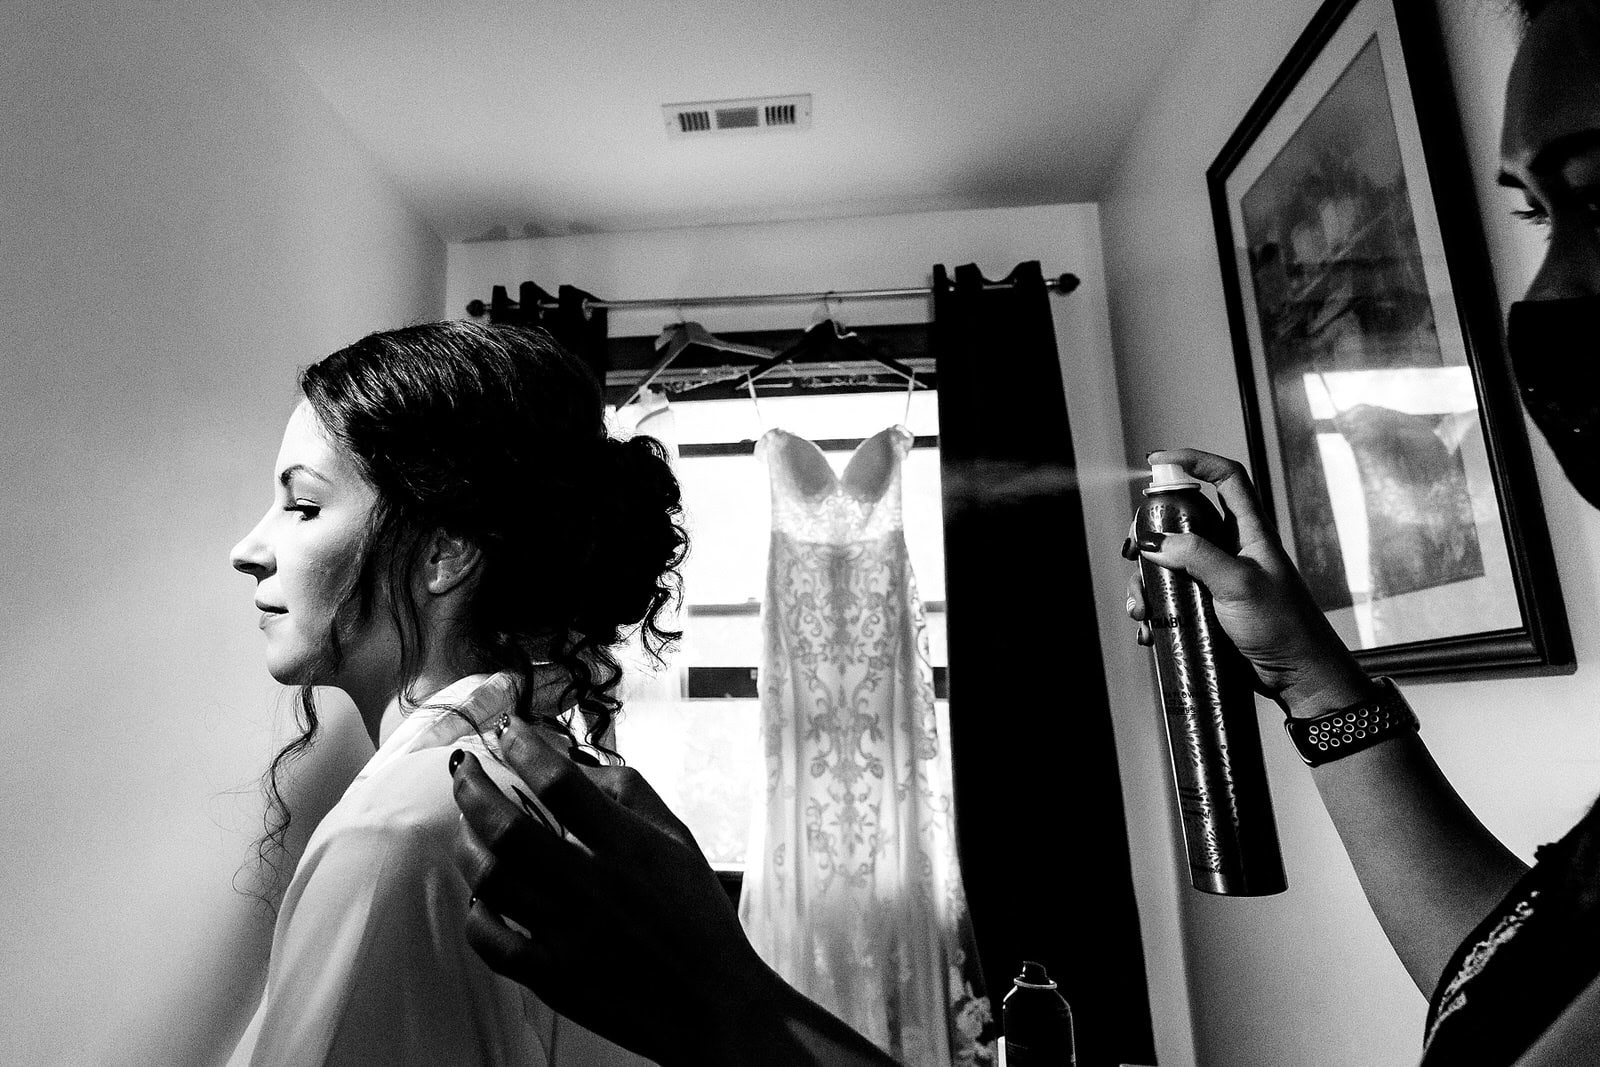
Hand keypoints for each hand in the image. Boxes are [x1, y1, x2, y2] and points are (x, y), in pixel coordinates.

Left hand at [450, 721, 781, 1065]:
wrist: (711, 1002)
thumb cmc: (698, 916)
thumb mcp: (679, 839)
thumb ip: (631, 794)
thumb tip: (577, 764)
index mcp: (628, 846)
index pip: (560, 782)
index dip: (524, 747)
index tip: (507, 730)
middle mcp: (592, 886)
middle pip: (509, 827)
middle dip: (472, 788)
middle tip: (463, 769)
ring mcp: (568, 934)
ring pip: (491, 879)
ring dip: (467, 843)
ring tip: (466, 827)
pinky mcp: (553, 977)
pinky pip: (492, 942)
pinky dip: (476, 913)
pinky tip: (480, 896)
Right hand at [1124, 448, 1371, 714]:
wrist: (1299, 677)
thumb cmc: (1284, 626)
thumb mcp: (1240, 584)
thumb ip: (1198, 556)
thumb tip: (1156, 541)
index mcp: (1250, 531)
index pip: (1226, 477)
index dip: (1195, 460)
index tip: (1158, 461)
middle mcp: (1231, 549)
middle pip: (1181, 520)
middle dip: (1151, 533)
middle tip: (1134, 551)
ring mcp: (1217, 579)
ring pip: (1168, 563)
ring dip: (1146, 582)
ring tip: (1141, 608)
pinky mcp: (1207, 608)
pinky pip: (1170, 598)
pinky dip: (1154, 609)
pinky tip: (1148, 627)